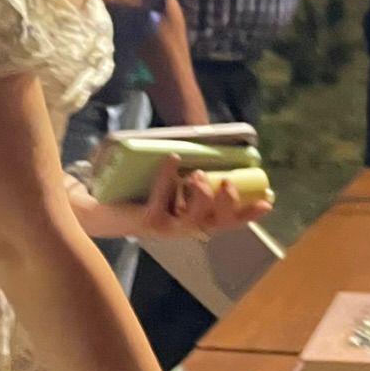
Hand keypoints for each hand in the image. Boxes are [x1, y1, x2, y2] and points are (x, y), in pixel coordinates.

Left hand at [134, 155, 271, 237]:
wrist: (102, 205)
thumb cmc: (139, 190)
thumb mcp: (172, 180)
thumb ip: (193, 171)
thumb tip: (213, 142)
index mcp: (195, 219)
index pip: (228, 221)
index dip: (248, 214)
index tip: (267, 201)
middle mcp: (184, 228)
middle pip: (216, 223)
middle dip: (227, 204)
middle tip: (228, 183)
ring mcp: (166, 228)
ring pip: (193, 219)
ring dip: (200, 196)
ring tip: (197, 174)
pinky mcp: (148, 221)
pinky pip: (163, 200)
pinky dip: (169, 177)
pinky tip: (173, 159)